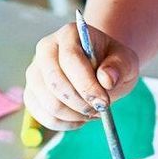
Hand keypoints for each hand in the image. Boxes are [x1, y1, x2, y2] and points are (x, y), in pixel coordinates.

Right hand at [23, 21, 139, 131]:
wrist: (99, 68)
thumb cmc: (111, 63)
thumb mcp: (126, 61)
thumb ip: (119, 67)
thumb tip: (106, 79)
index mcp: (69, 34)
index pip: (70, 60)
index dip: (87, 85)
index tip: (104, 102)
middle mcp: (46, 49)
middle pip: (55, 83)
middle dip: (80, 103)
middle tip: (99, 109)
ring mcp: (35, 72)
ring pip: (49, 103)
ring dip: (75, 115)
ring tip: (92, 111)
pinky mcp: (31, 93)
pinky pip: (44, 116)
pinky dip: (65, 124)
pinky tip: (80, 118)